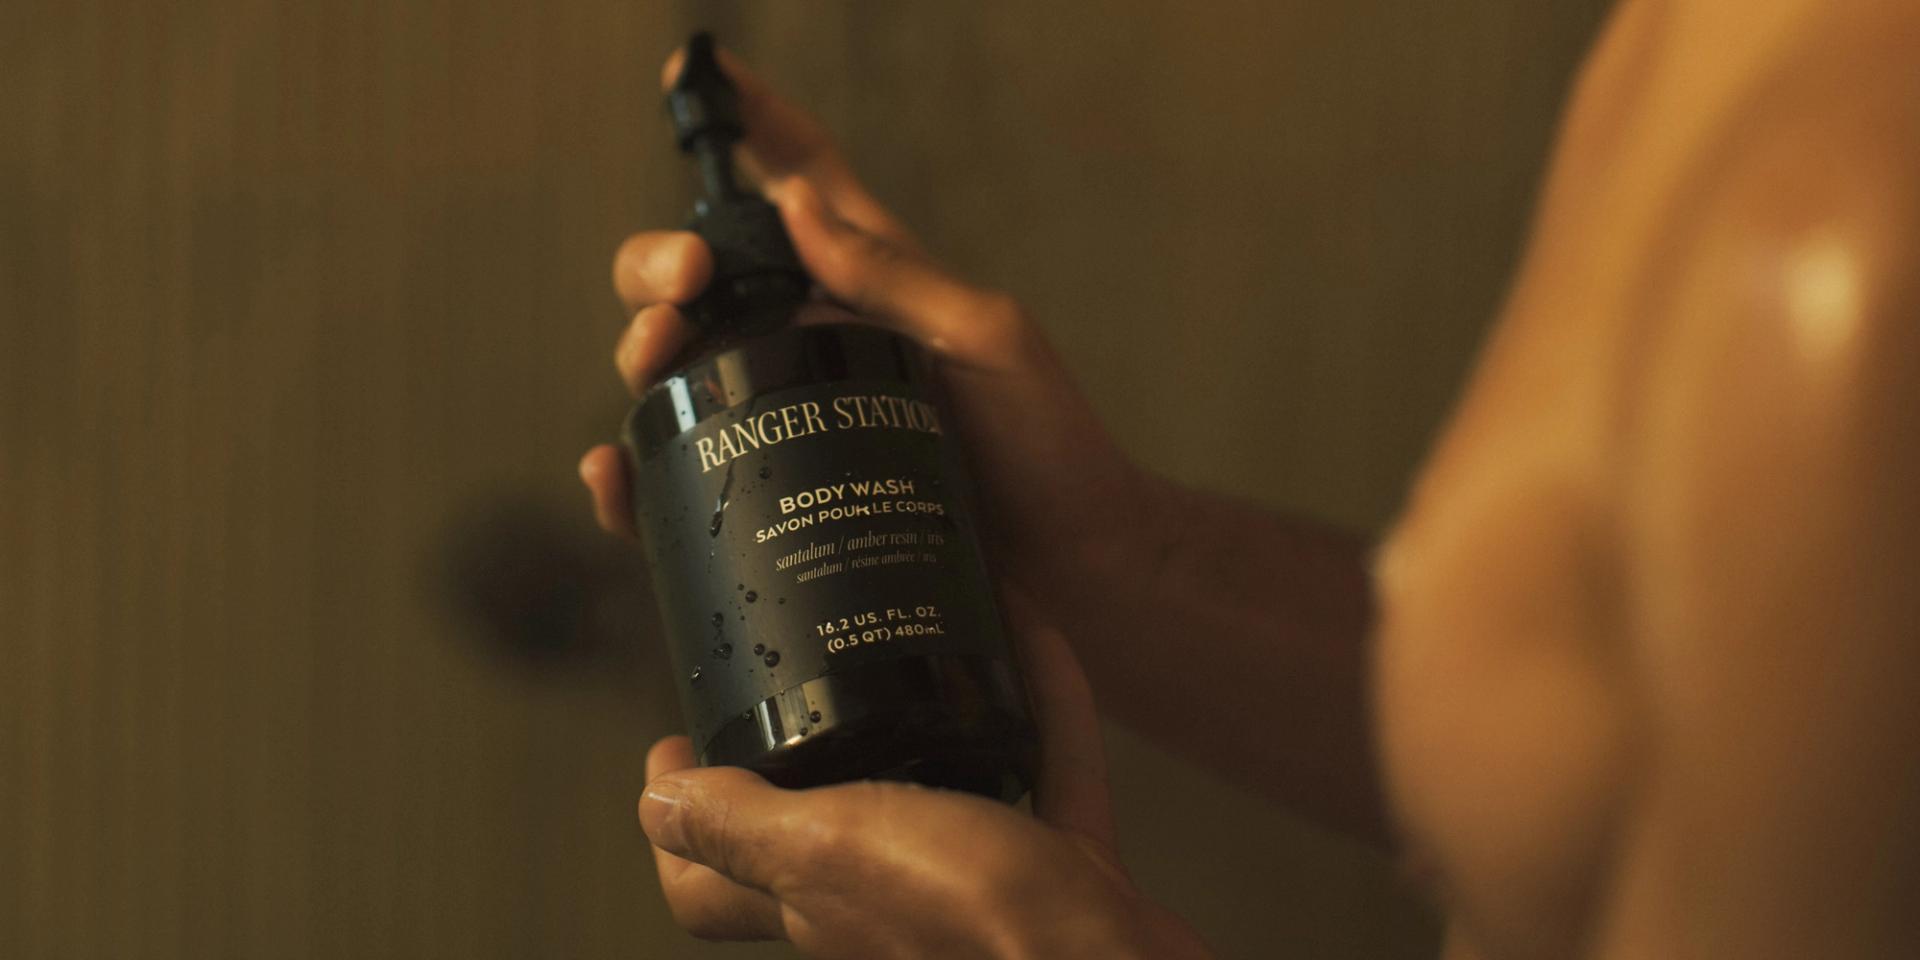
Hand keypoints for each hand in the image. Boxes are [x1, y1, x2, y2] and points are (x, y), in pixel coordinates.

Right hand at [578, 45, 1160, 606]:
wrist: (1071, 572)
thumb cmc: (1047, 448)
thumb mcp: (989, 340)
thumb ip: (896, 274)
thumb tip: (798, 206)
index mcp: (869, 287)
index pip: (798, 184)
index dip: (751, 123)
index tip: (697, 71)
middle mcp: (813, 348)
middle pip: (702, 281)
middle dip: (659, 262)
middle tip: (683, 284)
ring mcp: (787, 426)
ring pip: (676, 374)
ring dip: (640, 353)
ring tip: (652, 359)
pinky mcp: (775, 503)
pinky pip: (682, 486)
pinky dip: (630, 481)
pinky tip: (612, 472)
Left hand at [637, 592, 1208, 957]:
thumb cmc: (974, 918)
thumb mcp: (828, 850)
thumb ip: (742, 826)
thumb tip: (654, 803)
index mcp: (815, 902)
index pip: (708, 885)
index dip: (677, 820)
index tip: (674, 739)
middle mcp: (888, 900)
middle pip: (826, 822)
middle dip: (815, 742)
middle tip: (806, 657)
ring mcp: (980, 886)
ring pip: (947, 786)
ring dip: (940, 708)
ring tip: (928, 628)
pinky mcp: (1065, 870)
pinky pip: (1048, 769)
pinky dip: (1042, 702)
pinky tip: (1034, 633)